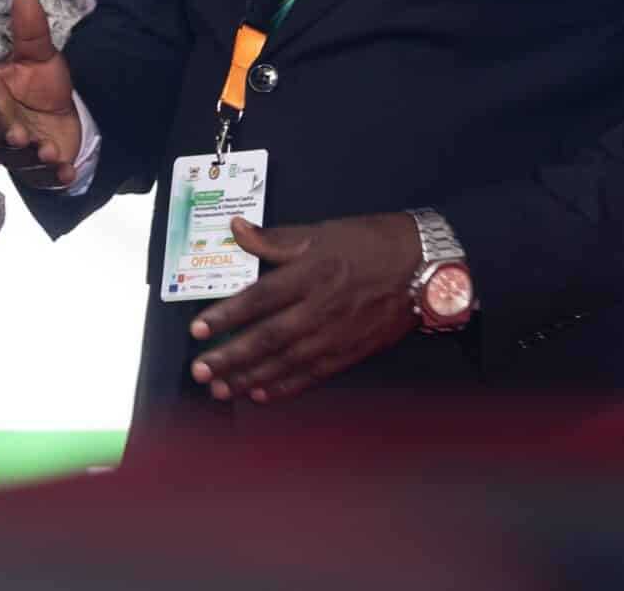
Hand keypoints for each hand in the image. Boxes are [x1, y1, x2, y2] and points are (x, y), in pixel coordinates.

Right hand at [0, 0, 80, 186]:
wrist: (62, 116)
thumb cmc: (41, 84)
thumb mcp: (41, 56)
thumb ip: (32, 32)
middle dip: (3, 133)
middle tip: (16, 133)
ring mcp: (14, 150)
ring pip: (15, 157)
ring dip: (30, 156)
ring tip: (46, 150)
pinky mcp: (36, 169)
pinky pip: (41, 177)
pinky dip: (54, 177)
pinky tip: (67, 173)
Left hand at [186, 212, 422, 403]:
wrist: (425, 267)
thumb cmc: (371, 244)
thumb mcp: (320, 231)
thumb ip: (275, 238)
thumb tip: (237, 230)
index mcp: (309, 273)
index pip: (258, 299)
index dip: (225, 316)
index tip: (198, 329)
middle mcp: (319, 308)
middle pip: (267, 338)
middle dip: (230, 357)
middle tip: (201, 371)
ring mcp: (335, 335)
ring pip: (285, 362)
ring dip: (250, 377)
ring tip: (221, 388)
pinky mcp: (350, 353)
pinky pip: (312, 375)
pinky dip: (285, 387)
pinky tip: (262, 394)